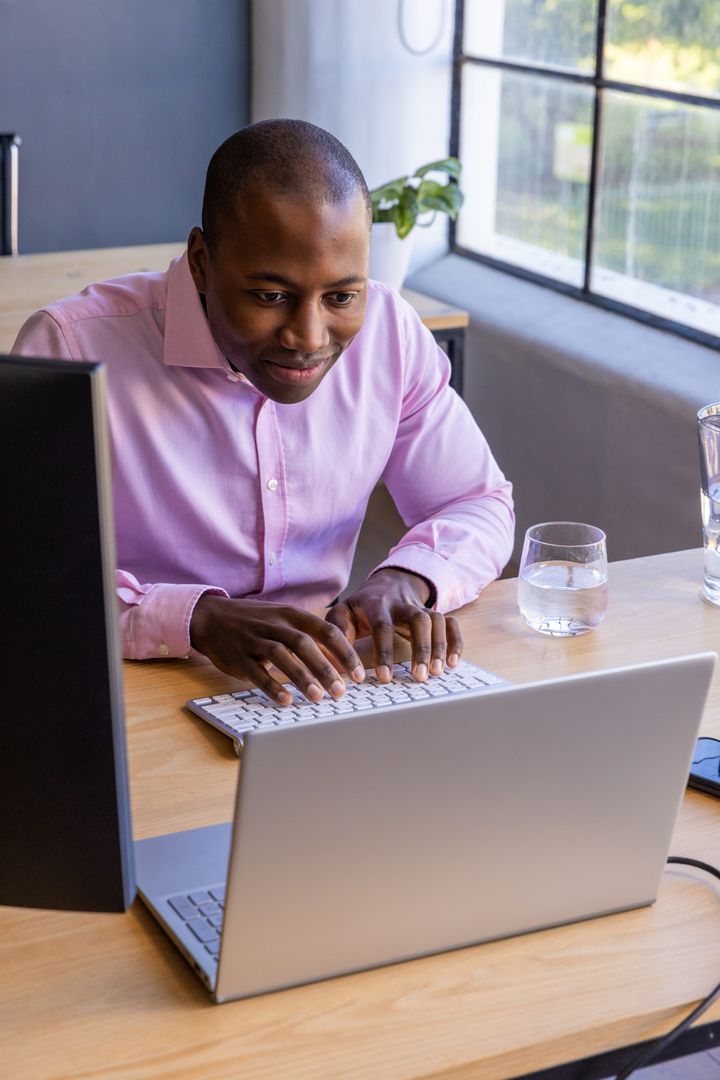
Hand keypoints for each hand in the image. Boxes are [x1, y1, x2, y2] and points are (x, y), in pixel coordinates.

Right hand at [189, 595, 364, 704]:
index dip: (344, 653)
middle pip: (305, 644)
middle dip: (326, 668)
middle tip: (341, 691)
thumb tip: (339, 661)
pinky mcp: (238, 656)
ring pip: (282, 656)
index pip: (326, 631)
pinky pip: (256, 672)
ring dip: (302, 677)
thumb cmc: (256, 622)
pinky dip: (271, 686)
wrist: (212, 617)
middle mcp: (275, 625)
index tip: (359, 673)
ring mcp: (255, 640)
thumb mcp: (284, 620)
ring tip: (318, 697)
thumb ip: (309, 637)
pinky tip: (285, 700)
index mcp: (292, 615)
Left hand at [325, 568, 461, 682]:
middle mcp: (402, 604)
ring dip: (439, 647)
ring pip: (437, 620)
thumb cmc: (362, 606)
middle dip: (421, 648)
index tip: (385, 678)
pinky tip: (453, 664)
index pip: (382, 626)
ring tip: (436, 673)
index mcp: (377, 605)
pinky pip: (452, 623)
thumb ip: (337, 632)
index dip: (384, 651)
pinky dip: (455, 642)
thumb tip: (332, 660)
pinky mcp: (435, 613)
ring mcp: (421, 608)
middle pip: (418, 620)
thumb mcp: (343, 613)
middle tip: (419, 677)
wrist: (389, 582)